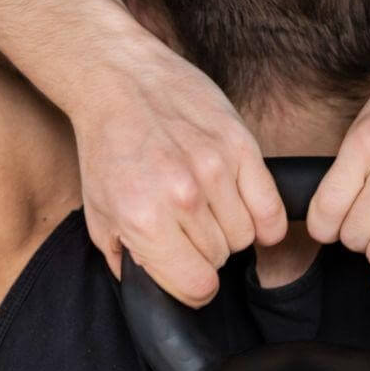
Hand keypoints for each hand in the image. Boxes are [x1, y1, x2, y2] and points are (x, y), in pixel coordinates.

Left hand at [72, 36, 286, 305]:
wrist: (119, 80)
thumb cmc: (107, 147)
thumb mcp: (98, 213)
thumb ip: (125, 260)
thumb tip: (154, 290)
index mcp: (144, 220)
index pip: (197, 287)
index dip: (192, 286)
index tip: (185, 271)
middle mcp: (182, 198)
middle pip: (221, 260)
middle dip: (205, 252)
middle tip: (186, 227)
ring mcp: (215, 170)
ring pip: (247, 236)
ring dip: (230, 230)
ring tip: (208, 207)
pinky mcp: (240, 146)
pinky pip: (271, 209)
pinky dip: (264, 218)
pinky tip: (246, 209)